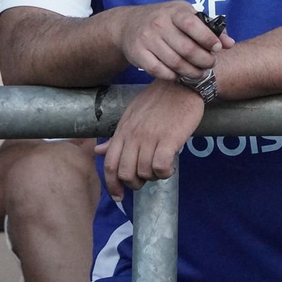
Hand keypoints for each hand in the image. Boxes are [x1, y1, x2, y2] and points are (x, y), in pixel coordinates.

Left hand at [94, 79, 204, 200]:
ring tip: (162, 169)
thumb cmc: (158, 100)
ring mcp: (150, 137)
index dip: (112, 185)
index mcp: (122, 131)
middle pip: (125, 173)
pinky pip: (161, 167)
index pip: (109, 164)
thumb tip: (99, 151)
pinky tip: (171, 167)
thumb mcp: (132, 115)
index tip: (118, 196)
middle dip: (135, 184)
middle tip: (147, 180)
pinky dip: (165, 172)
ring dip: (153, 177)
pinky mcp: (168, 139)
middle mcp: (133, 136)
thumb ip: (117, 136)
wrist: (182, 85)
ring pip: (144, 172)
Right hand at [112, 0, 233, 81]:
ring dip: (191, 72)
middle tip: (210, 64)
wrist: (129, 24)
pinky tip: (180, 74)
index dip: (208, 39)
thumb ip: (209, 28)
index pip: (192, 25)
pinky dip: (173, 76)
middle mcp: (159, 23)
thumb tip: (230, 44)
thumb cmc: (165, 19)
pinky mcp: (138, 54)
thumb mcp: (186, 15)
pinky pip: (159, 71)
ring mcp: (147, 39)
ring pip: (175, 63)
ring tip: (200, 73)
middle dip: (204, 61)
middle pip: (187, 49)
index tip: (217, 49)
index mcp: (175, 11)